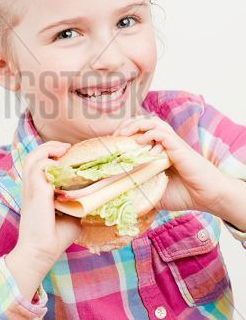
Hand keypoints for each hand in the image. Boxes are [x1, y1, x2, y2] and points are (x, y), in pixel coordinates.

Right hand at [15, 141, 81, 275]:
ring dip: (49, 150)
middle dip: (50, 147)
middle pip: (32, 156)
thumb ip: (77, 202)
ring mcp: (32, 188)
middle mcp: (31, 186)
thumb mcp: (70, 215)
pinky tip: (64, 168)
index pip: (38, 164)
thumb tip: (93, 197)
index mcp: (36, 190)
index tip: (69, 155)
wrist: (41, 252)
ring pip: (33, 157)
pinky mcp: (37, 191)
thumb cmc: (55, 237)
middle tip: (67, 148)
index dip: (51, 155)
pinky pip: (40, 167)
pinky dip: (51, 163)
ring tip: (65, 151)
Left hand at [113, 115, 227, 214]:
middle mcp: (165, 143)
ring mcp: (172, 143)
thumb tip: (117, 191)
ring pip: (153, 122)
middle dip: (127, 125)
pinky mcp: (179, 147)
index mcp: (158, 150)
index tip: (112, 143)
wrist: (208, 197)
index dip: (124, 133)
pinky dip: (149, 134)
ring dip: (136, 125)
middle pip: (144, 122)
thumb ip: (140, 187)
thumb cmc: (184, 194)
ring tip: (123, 134)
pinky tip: (140, 143)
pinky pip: (162, 133)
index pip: (139, 132)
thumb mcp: (154, 191)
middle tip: (115, 137)